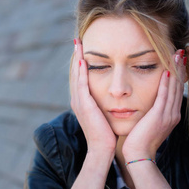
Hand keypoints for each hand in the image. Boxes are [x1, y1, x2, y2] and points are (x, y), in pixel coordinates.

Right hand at [70, 38, 116, 156]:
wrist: (102, 148)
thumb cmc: (107, 134)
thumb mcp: (104, 115)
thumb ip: (105, 104)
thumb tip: (114, 96)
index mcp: (82, 102)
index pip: (80, 77)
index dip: (80, 63)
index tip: (83, 49)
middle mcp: (77, 100)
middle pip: (74, 73)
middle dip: (76, 56)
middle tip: (77, 40)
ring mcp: (78, 102)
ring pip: (76, 75)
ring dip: (76, 58)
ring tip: (78, 44)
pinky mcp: (84, 104)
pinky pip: (81, 83)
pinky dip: (80, 71)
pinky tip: (83, 59)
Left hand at [122, 49, 186, 161]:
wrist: (138, 155)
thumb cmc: (139, 140)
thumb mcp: (149, 123)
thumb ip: (152, 112)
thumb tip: (150, 103)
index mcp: (171, 115)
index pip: (177, 90)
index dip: (179, 74)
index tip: (180, 59)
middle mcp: (173, 113)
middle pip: (179, 86)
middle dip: (181, 67)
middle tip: (183, 51)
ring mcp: (168, 115)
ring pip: (174, 88)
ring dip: (176, 70)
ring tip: (178, 54)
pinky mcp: (159, 116)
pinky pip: (164, 96)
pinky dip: (166, 83)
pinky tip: (166, 71)